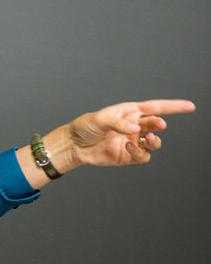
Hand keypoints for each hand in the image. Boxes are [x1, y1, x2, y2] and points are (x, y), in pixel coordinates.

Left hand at [67, 99, 194, 167]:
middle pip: (155, 125)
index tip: (190, 107)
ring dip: (153, 142)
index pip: (156, 107)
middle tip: (158, 126)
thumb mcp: (99, 120)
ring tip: (146, 139)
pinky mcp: (128, 156)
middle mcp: (134, 126)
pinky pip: (143, 156)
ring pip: (153, 143)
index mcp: (130, 112)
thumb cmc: (85, 127)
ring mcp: (132, 141)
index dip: (174, 107)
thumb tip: (134, 128)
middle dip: (158, 125)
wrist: (74, 145)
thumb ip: (117, 123)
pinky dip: (140, 153)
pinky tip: (128, 147)